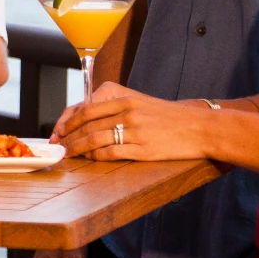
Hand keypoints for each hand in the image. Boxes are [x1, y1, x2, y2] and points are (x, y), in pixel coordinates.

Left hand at [52, 81, 215, 162]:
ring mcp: (135, 130)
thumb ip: (117, 106)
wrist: (200, 128)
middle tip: (57, 145)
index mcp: (126, 97)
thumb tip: (88, 117)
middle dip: (67, 136)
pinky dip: (95, 157)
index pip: (86, 107)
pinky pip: (110, 153)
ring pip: (94, 138)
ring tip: (68, 154)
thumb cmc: (171, 117)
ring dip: (77, 148)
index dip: (68, 120)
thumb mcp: (142, 103)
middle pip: (87, 124)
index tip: (59, 129)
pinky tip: (90, 159)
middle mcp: (128, 111)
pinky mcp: (143, 149)